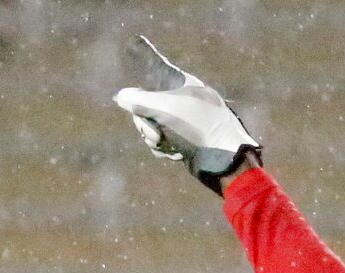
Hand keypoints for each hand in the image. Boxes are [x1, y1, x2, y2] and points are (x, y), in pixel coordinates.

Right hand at [111, 35, 260, 191]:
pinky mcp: (185, 141)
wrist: (223, 160)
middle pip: (148, 104)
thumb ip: (139, 100)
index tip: (135, 41)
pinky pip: (162, 141)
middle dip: (146, 121)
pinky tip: (175, 153)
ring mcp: (184, 121)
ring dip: (154, 138)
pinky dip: (164, 148)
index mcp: (183, 84)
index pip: (158, 66)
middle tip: (154, 132)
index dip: (145, 56)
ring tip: (166, 143)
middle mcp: (184, 101)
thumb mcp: (164, 108)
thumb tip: (121, 97)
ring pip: (153, 125)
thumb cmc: (197, 127)